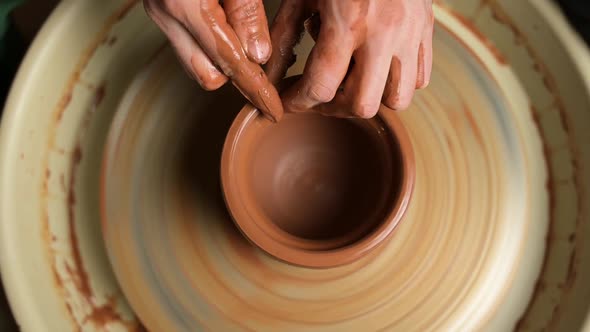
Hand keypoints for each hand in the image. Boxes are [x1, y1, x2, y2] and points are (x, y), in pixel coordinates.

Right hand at [143, 0, 282, 120]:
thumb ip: (247, 13)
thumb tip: (258, 55)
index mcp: (185, 4)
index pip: (230, 63)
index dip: (256, 90)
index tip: (273, 110)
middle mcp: (166, 15)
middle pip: (207, 76)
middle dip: (236, 75)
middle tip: (261, 58)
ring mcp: (159, 15)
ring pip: (195, 65)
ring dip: (221, 61)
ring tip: (241, 34)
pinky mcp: (160, 11)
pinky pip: (187, 46)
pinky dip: (209, 46)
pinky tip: (225, 29)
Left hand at [266, 0, 433, 117]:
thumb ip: (286, 34)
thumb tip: (268, 72)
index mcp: (347, 22)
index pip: (321, 86)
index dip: (298, 102)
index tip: (289, 102)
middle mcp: (383, 34)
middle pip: (362, 104)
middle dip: (334, 107)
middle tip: (318, 95)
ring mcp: (410, 34)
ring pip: (398, 99)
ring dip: (371, 98)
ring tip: (351, 82)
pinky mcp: (427, 30)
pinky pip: (421, 78)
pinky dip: (398, 82)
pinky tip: (377, 67)